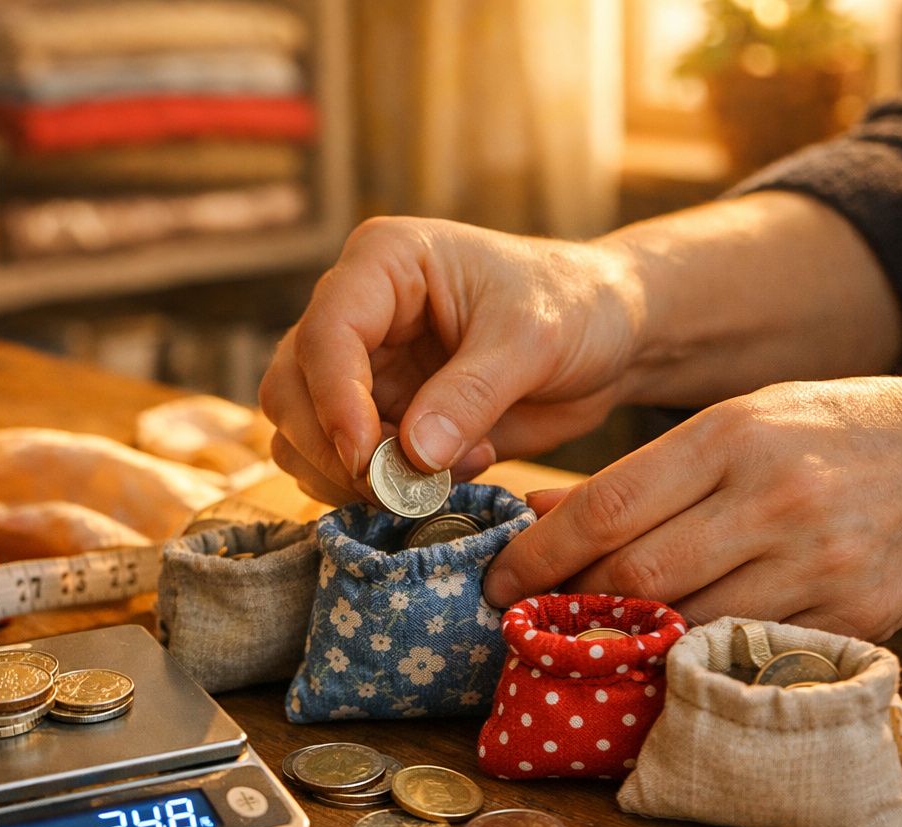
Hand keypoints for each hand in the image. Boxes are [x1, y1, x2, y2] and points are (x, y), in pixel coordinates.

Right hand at [258, 216, 643, 505]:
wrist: (611, 336)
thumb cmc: (577, 307)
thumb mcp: (534, 341)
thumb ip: (471, 395)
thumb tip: (413, 457)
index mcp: (384, 263)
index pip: (325, 333)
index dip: (335, 401)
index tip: (367, 459)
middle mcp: (357, 312)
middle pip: (290, 389)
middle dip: (333, 448)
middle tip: (397, 488)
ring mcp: (362, 368)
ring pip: (300, 434)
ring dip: (352, 476)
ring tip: (440, 477)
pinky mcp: (378, 416)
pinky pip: (341, 465)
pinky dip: (379, 489)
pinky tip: (450, 475)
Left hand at [484, 369, 901, 639]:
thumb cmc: (830, 433)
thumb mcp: (736, 422)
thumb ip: (641, 472)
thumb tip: (538, 510)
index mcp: (732, 436)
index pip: (609, 506)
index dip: (539, 555)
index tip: (497, 583)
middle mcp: (774, 498)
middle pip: (638, 575)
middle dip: (570, 607)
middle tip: (528, 622)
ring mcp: (820, 563)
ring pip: (687, 626)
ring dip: (625, 646)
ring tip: (584, 647)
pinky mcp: (858, 619)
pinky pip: (749, 656)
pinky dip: (696, 665)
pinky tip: (661, 663)